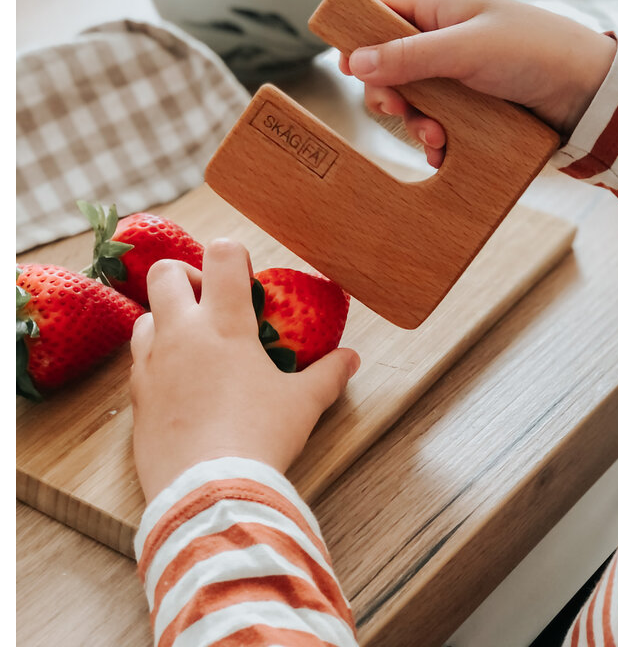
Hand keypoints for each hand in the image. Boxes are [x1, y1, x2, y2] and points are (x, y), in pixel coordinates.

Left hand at [129, 239, 359, 503]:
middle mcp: (181, 333)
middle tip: (210, 304)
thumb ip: (328, 374)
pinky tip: (180, 384)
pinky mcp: (136, 397)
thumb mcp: (303, 404)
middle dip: (186, 277)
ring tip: (194, 345)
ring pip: (145, 316)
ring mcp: (152, 364)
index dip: (234, 254)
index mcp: (224, 323)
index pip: (221, 254)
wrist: (209, 492)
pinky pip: (138, 361)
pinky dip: (155, 360)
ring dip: (167, 319)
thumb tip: (351, 359)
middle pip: (165, 273)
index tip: (245, 279)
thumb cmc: (261, 439)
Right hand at [341, 0, 616, 167]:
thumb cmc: (535, 51)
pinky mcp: (475, 109)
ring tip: (436, 138)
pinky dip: (435, 141)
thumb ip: (409, 55)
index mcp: (442, 9)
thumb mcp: (466, 49)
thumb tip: (354, 60)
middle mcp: (446, 40)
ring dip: (416, 123)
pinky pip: (439, 124)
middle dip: (390, 92)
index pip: (382, 12)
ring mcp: (460, 76)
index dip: (360, 37)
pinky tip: (442, 154)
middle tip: (398, 110)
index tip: (347, 66)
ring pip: (414, 100)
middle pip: (390, 64)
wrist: (593, 94)